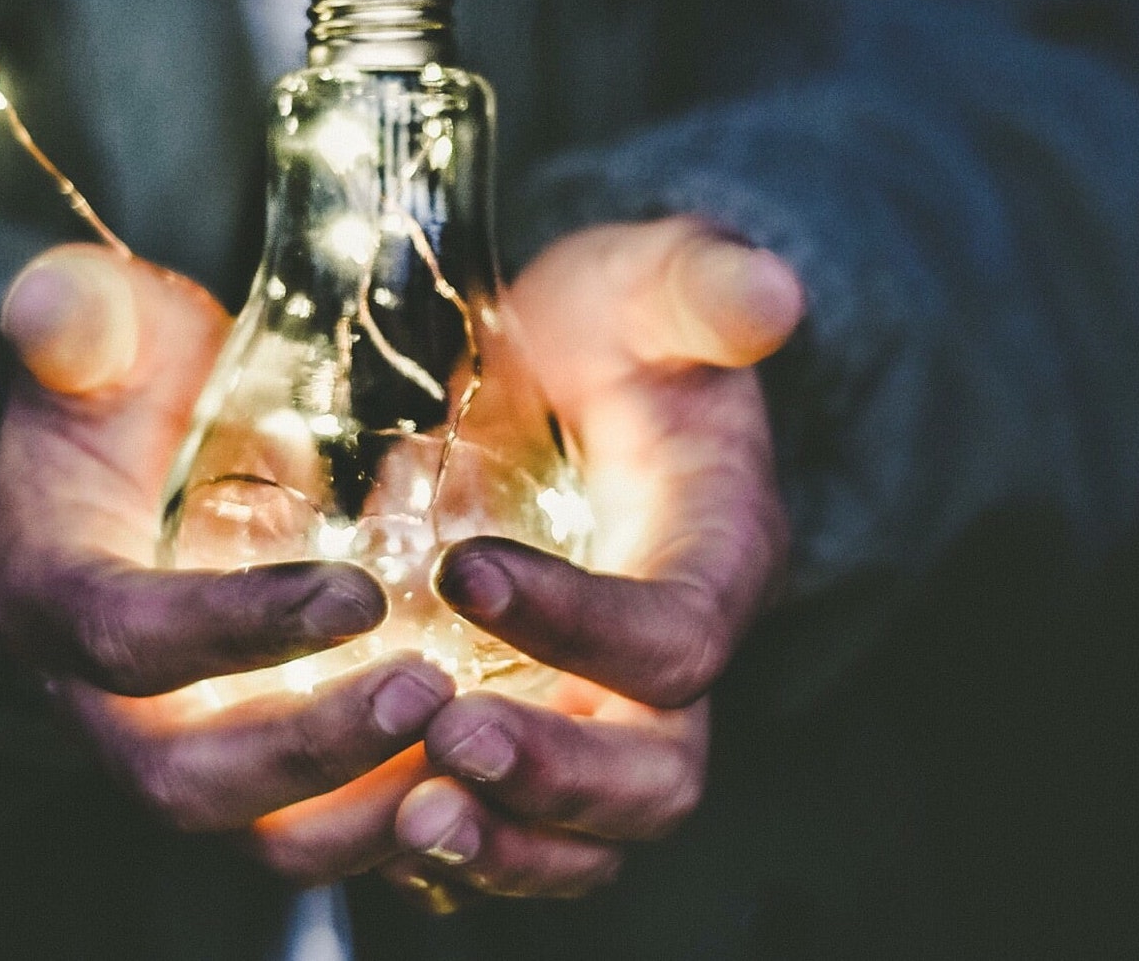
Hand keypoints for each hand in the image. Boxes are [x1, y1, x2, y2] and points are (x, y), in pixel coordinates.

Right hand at [0, 245, 456, 869]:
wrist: (127, 455)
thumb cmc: (122, 385)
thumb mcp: (99, 332)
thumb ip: (79, 317)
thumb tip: (53, 307)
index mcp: (48, 593)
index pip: (125, 637)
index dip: (233, 628)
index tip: (357, 593)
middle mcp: (98, 701)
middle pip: (184, 778)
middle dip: (309, 750)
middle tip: (429, 692)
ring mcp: (175, 747)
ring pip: (257, 834)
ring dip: (364, 810)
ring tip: (474, 750)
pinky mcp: (250, 770)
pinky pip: (316, 833)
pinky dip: (397, 824)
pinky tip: (486, 779)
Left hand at [379, 218, 803, 908]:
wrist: (569, 373)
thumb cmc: (612, 329)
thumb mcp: (648, 284)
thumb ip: (700, 286)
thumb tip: (770, 292)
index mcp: (716, 558)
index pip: (676, 634)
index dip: (583, 623)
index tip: (463, 570)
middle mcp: (670, 662)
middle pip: (655, 774)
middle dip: (557, 775)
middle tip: (448, 739)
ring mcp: (602, 712)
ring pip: (588, 837)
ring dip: (503, 844)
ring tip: (409, 819)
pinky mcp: (535, 733)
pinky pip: (514, 834)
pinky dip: (455, 854)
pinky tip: (367, 823)